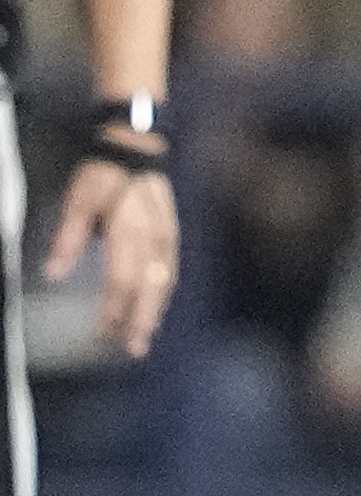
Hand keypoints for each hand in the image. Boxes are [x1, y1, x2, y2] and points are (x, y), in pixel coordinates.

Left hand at [48, 158, 174, 359]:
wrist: (135, 148)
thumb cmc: (103, 174)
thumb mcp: (78, 200)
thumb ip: (69, 237)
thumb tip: (54, 273)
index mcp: (130, 232)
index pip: (123, 281)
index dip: (114, 310)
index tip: (103, 332)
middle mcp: (155, 239)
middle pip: (151, 289)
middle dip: (142, 320)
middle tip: (134, 347)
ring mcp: (168, 236)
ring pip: (166, 282)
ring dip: (156, 311)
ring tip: (146, 335)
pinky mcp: (173, 233)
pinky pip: (171, 270)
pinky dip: (164, 293)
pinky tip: (156, 305)